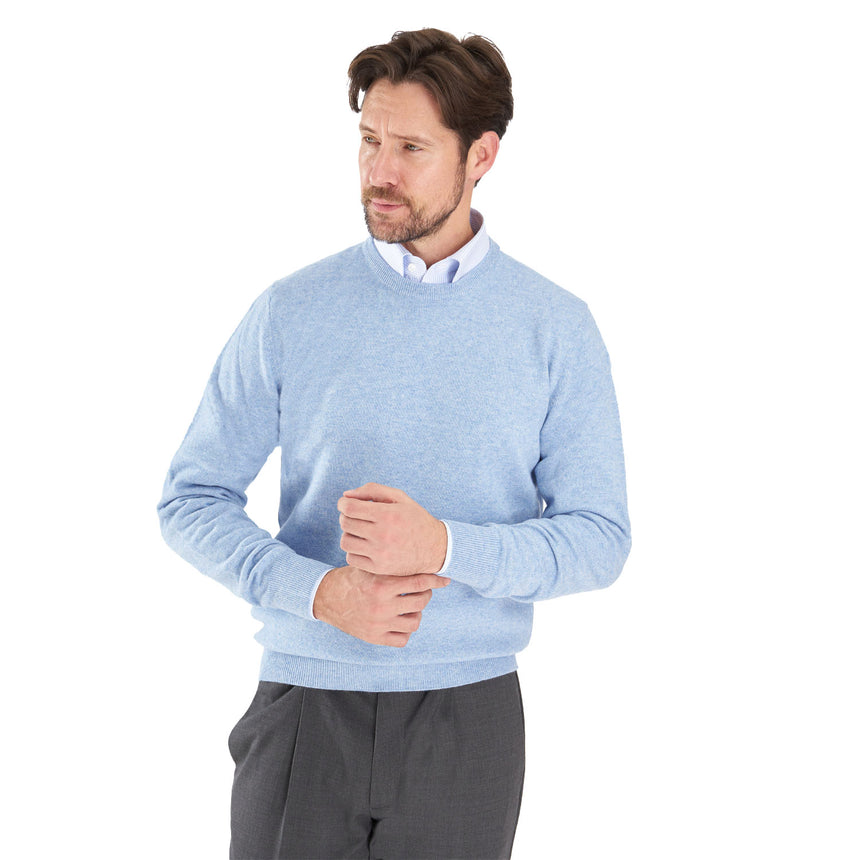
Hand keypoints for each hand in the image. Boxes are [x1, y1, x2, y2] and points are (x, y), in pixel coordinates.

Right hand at [312, 565, 449, 646]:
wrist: (325, 597)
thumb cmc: (351, 578)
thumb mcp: (370, 567)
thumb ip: (393, 566)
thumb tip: (423, 560)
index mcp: (382, 585)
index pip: (418, 582)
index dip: (435, 580)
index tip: (445, 580)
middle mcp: (382, 606)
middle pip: (420, 602)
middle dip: (425, 594)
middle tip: (420, 590)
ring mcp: (379, 624)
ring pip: (414, 622)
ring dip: (416, 613)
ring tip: (409, 606)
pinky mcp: (374, 637)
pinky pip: (403, 639)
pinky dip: (405, 630)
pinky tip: (400, 620)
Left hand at [337, 483, 447, 575]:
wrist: (435, 548)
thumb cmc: (415, 519)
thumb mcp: (400, 498)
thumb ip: (373, 490)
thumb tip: (346, 495)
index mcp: (387, 515)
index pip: (350, 508)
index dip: (343, 503)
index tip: (346, 503)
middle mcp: (382, 535)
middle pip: (345, 523)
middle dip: (346, 516)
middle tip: (355, 516)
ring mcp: (380, 553)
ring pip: (345, 541)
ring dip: (349, 534)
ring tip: (359, 531)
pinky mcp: (379, 568)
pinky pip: (351, 558)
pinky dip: (354, 550)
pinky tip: (364, 545)